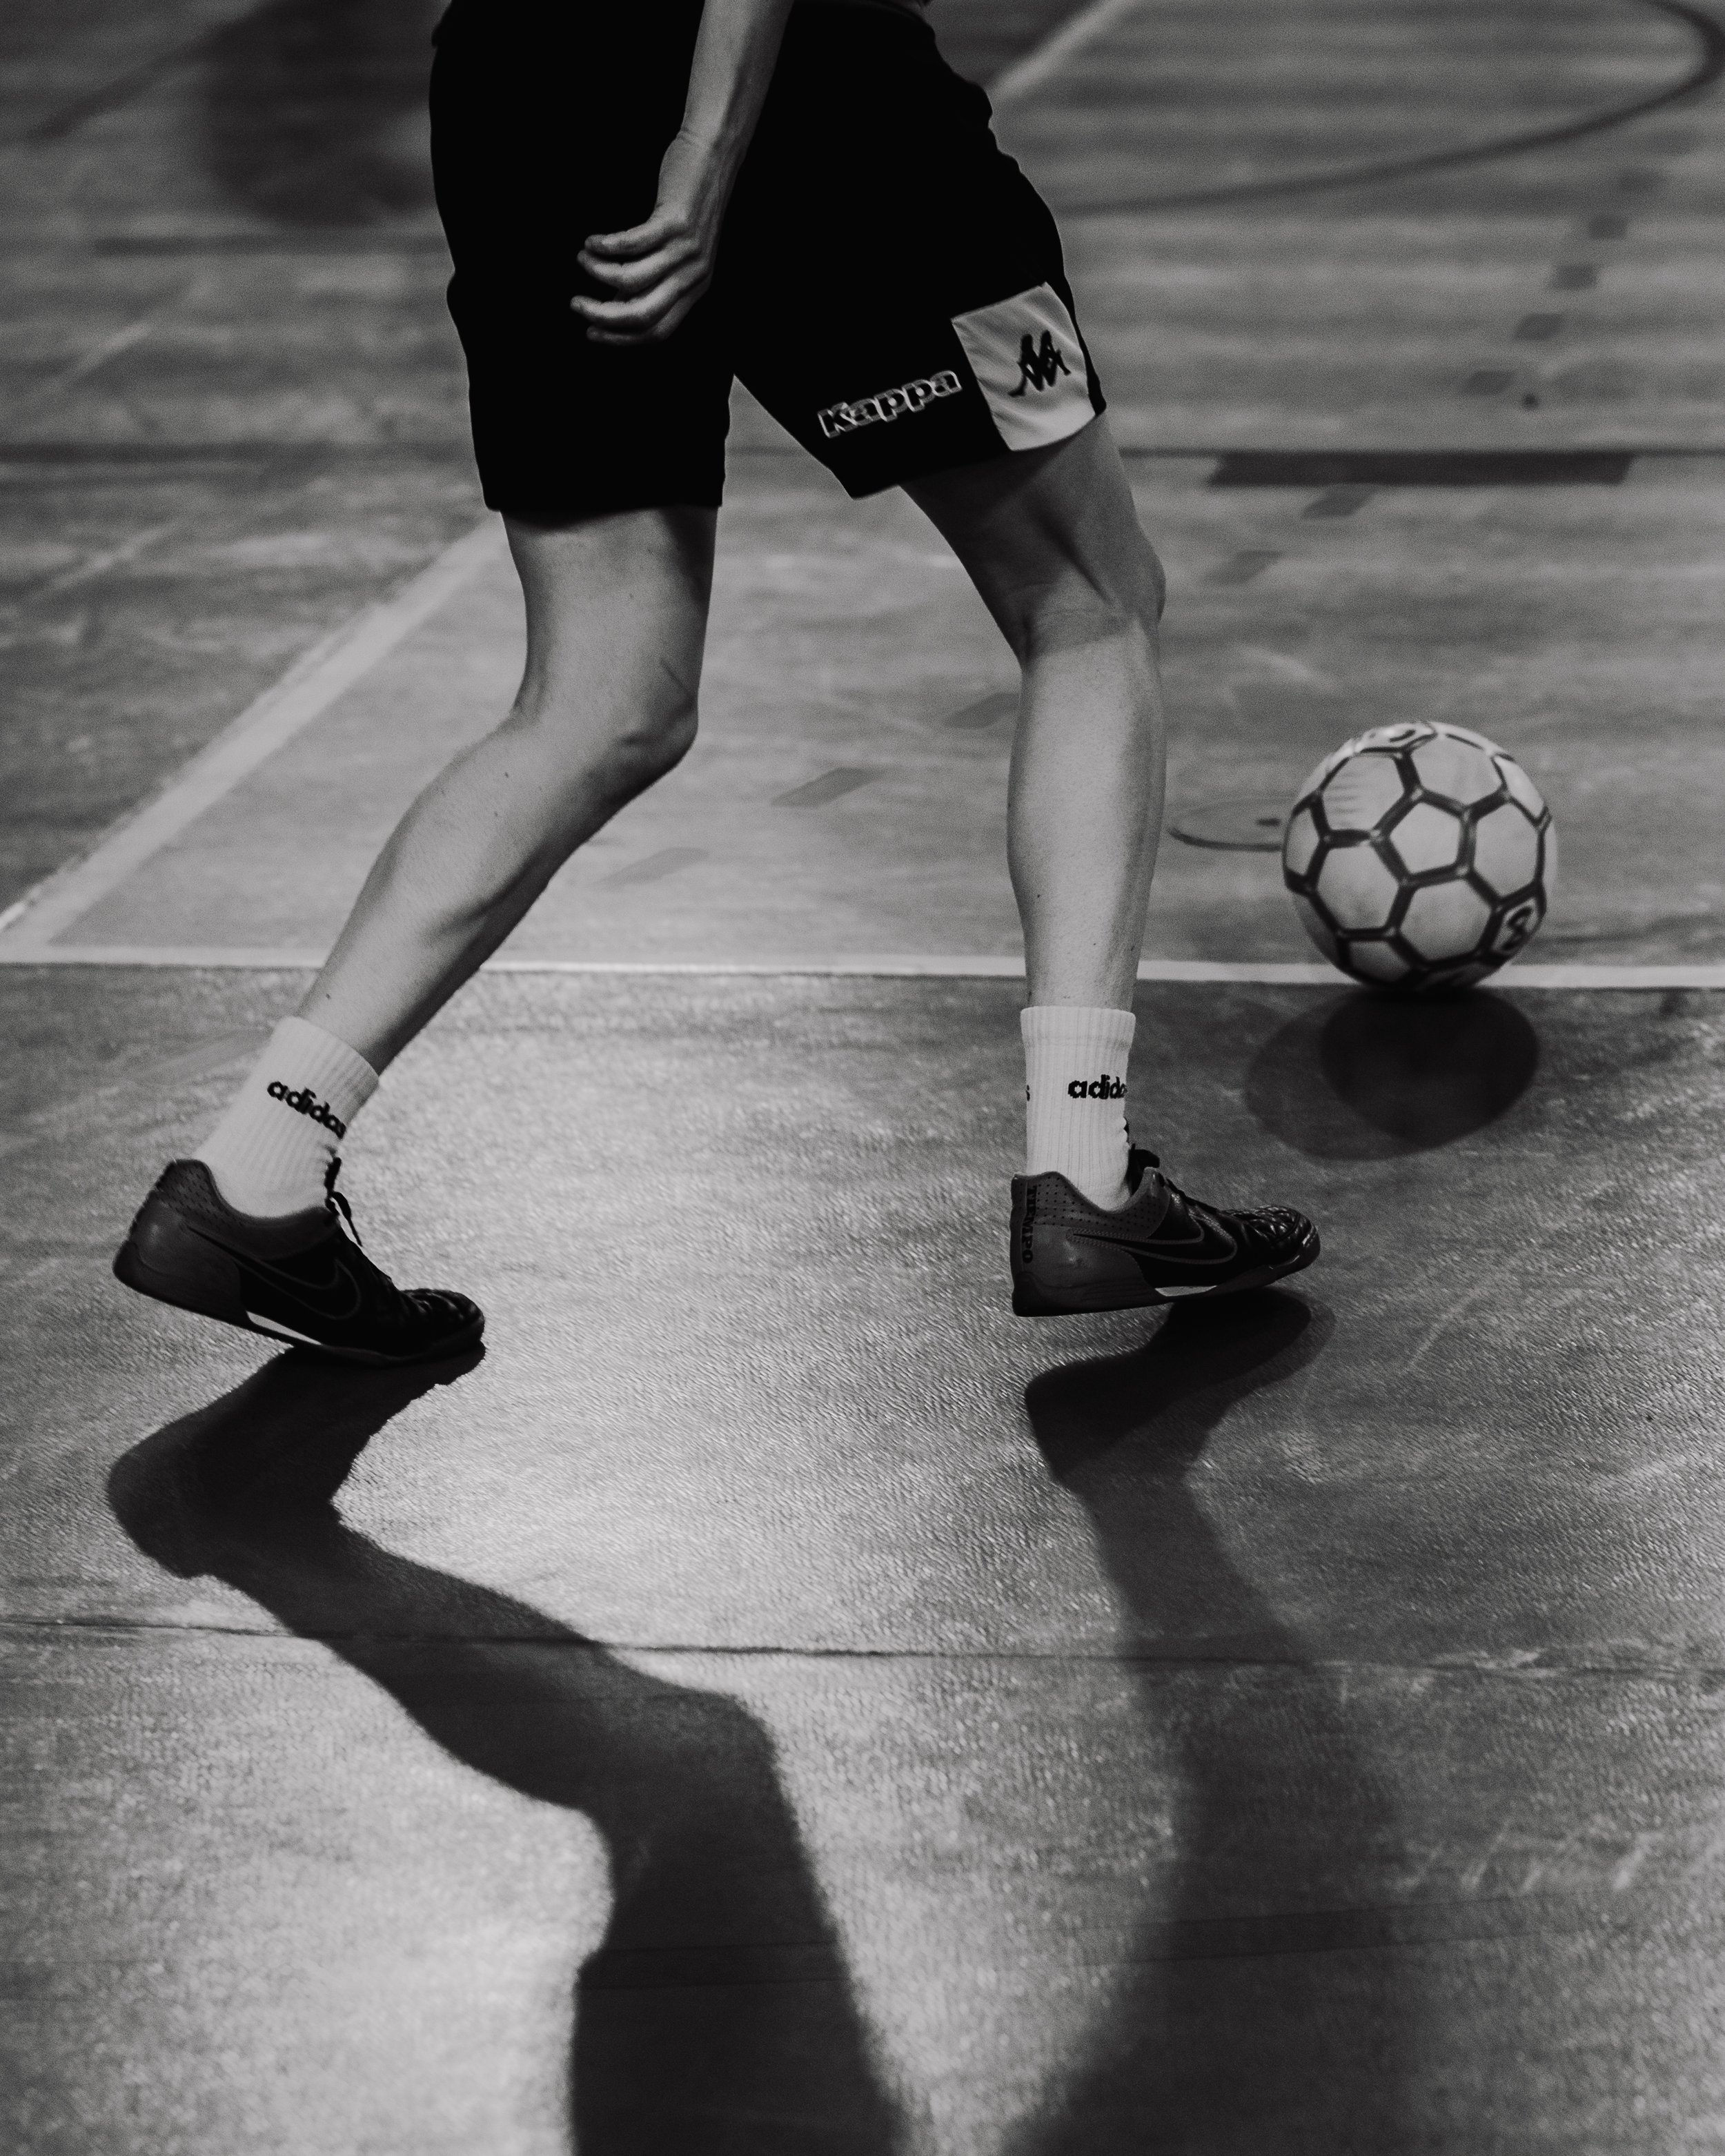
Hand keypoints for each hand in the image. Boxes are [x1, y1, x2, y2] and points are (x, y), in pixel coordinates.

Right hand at [572, 133, 727, 345]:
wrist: (714, 157)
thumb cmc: (688, 203)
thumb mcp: (675, 251)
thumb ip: (651, 280)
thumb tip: (614, 303)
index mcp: (694, 290)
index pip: (657, 332)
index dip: (621, 338)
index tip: (591, 332)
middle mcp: (693, 276)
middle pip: (643, 315)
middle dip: (603, 316)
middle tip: (577, 304)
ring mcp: (685, 250)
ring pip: (632, 280)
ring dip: (598, 273)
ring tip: (582, 259)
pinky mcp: (675, 222)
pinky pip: (632, 244)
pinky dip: (605, 245)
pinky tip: (591, 240)